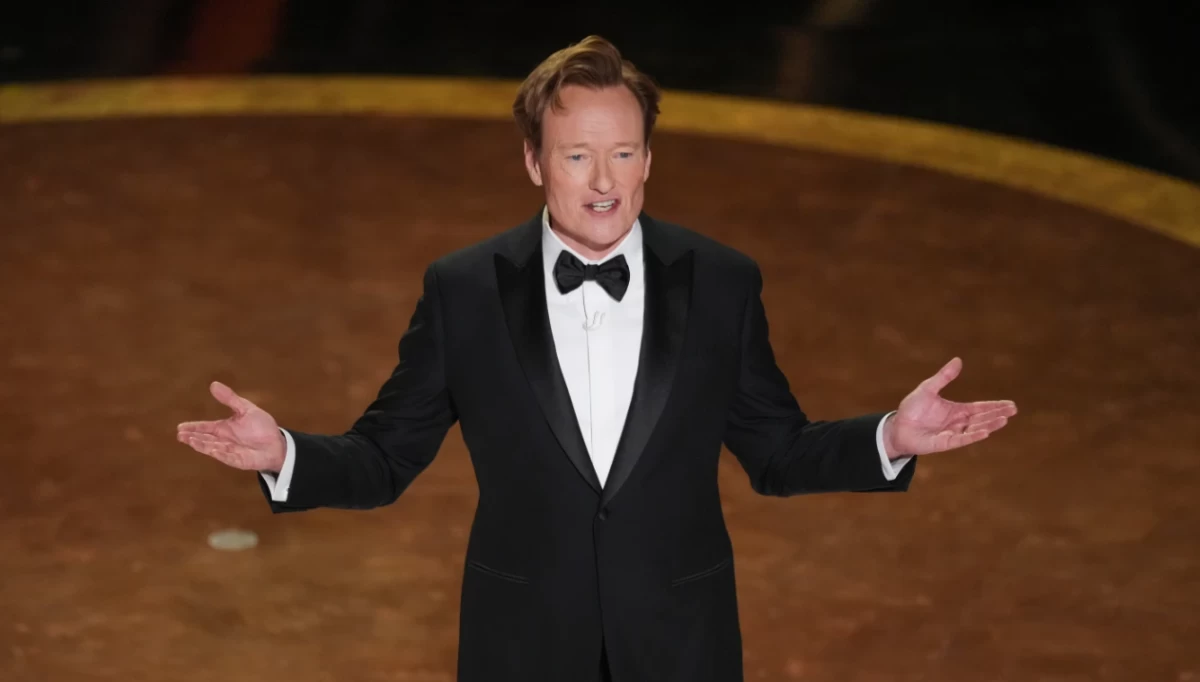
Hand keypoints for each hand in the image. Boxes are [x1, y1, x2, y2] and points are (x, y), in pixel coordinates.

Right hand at [177, 381, 285, 471]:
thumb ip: (230, 399)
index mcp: (224, 428)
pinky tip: (212, 450)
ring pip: (213, 448)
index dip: (193, 427)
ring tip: (190, 440)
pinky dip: (220, 454)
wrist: (277, 444)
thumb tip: (213, 384)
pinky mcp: (239, 460)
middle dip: (193, 437)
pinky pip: (228, 457)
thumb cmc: (261, 427)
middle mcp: (224, 440)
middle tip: (180, 435)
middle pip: (205, 439)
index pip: (205, 427)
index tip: (180, 427)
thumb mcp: (245, 409)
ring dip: (202, 445)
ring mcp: (230, 451)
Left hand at [883, 357, 1015, 457]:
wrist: (897, 427)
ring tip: (1004, 420)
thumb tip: (958, 360)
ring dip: (989, 425)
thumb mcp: (928, 388)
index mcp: (956, 410)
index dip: (994, 406)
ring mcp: (952, 433)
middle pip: (981, 418)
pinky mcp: (945, 443)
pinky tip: (985, 432)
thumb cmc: (912, 409)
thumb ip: (943, 377)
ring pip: (975, 429)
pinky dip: (973, 436)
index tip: (1010, 404)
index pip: (979, 408)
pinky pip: (962, 439)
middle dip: (997, 414)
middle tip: (1013, 410)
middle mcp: (957, 422)